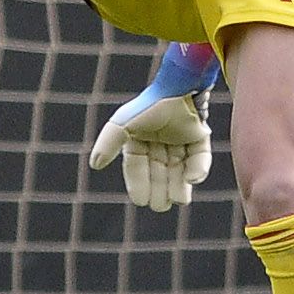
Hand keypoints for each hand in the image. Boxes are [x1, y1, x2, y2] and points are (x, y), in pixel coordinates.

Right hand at [88, 41, 220, 211]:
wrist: (179, 87)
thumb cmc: (149, 106)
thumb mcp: (122, 124)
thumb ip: (108, 142)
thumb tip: (94, 165)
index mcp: (139, 139)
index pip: (137, 167)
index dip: (138, 185)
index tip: (141, 201)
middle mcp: (159, 141)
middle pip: (159, 171)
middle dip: (160, 189)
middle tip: (160, 206)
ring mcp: (180, 139)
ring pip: (179, 168)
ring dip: (179, 185)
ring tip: (179, 201)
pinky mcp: (199, 135)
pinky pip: (200, 156)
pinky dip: (199, 169)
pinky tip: (193, 180)